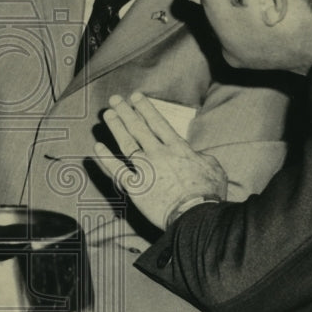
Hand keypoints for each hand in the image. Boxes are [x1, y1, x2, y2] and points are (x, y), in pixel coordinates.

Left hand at [92, 92, 227, 228]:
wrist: (196, 214)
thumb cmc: (208, 194)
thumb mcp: (214, 168)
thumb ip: (203, 157)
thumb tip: (198, 155)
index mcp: (177, 148)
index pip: (158, 123)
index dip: (145, 108)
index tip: (135, 96)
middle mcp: (158, 154)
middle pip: (138, 128)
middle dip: (126, 111)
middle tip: (115, 99)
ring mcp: (145, 170)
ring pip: (126, 143)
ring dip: (115, 127)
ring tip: (107, 114)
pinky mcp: (135, 187)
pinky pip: (117, 170)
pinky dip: (106, 159)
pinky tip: (98, 147)